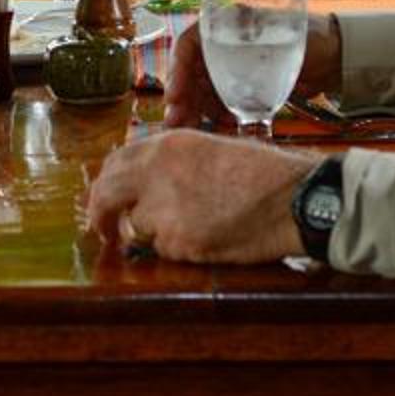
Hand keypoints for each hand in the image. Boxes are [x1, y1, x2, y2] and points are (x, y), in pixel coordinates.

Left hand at [84, 131, 319, 264]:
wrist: (294, 198)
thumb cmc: (264, 174)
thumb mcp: (210, 150)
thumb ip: (171, 164)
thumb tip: (143, 184)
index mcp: (166, 145)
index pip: (115, 163)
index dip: (108, 184)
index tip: (108, 198)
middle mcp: (157, 172)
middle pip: (106, 195)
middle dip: (100, 215)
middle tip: (102, 230)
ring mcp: (166, 209)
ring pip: (137, 227)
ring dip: (153, 233)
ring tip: (192, 227)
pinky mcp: (180, 242)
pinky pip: (164, 250)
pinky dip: (178, 250)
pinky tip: (209, 238)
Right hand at [163, 11, 342, 129]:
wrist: (340, 58)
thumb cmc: (313, 38)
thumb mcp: (281, 39)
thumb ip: (256, 54)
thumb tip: (225, 70)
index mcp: (227, 22)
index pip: (190, 44)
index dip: (178, 70)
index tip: (176, 96)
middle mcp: (224, 42)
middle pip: (193, 70)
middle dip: (183, 98)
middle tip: (178, 123)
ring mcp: (234, 65)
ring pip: (203, 89)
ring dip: (195, 110)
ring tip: (190, 132)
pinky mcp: (245, 85)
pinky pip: (222, 101)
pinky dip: (216, 115)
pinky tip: (217, 129)